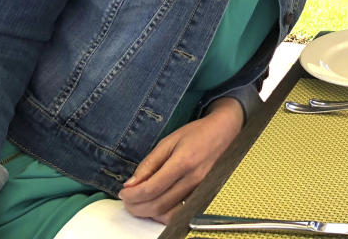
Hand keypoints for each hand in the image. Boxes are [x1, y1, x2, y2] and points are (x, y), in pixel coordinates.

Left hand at [118, 97, 242, 223]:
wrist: (224, 132)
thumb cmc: (197, 133)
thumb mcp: (168, 141)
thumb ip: (149, 163)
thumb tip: (131, 184)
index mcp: (183, 162)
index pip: (151, 188)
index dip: (132, 195)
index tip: (123, 192)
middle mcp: (193, 179)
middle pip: (158, 205)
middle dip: (136, 207)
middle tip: (127, 200)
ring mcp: (200, 190)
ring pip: (168, 214)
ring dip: (148, 213)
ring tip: (138, 204)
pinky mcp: (203, 195)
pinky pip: (180, 213)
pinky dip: (164, 214)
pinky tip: (156, 206)